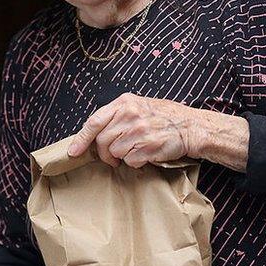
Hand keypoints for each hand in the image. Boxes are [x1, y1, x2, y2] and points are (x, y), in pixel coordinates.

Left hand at [67, 93, 199, 167]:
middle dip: (105, 154)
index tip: (74, 151)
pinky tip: (146, 154)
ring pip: (115, 153)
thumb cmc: (164, 117)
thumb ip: (117, 115)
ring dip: (123, 157)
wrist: (191, 126)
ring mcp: (139, 131)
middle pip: (103, 141)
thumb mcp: (139, 106)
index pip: (94, 121)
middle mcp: (130, 115)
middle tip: (113, 158)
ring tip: (137, 150)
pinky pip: (130, 161)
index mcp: (125, 103)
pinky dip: (136, 162)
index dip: (81, 138)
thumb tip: (95, 135)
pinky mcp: (148, 146)